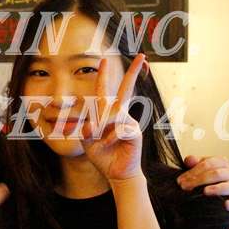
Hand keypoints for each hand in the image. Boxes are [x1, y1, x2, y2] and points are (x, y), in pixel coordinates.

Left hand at [81, 54, 146, 181]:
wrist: (116, 172)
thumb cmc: (102, 154)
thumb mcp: (87, 140)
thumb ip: (86, 129)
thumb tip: (90, 125)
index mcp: (108, 113)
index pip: (105, 91)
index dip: (103, 75)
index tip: (104, 60)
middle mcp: (121, 114)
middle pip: (126, 89)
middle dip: (134, 72)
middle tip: (142, 56)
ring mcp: (129, 122)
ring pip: (114, 113)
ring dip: (101, 126)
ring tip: (96, 138)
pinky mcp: (135, 132)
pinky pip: (118, 129)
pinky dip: (108, 138)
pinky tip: (107, 144)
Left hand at [177, 155, 228, 210]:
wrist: (216, 191)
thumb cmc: (207, 177)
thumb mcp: (199, 167)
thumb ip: (193, 162)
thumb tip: (189, 160)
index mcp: (221, 162)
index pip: (207, 163)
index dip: (193, 171)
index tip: (181, 180)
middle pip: (216, 174)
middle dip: (199, 180)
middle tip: (185, 187)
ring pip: (228, 186)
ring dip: (216, 189)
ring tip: (205, 192)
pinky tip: (225, 205)